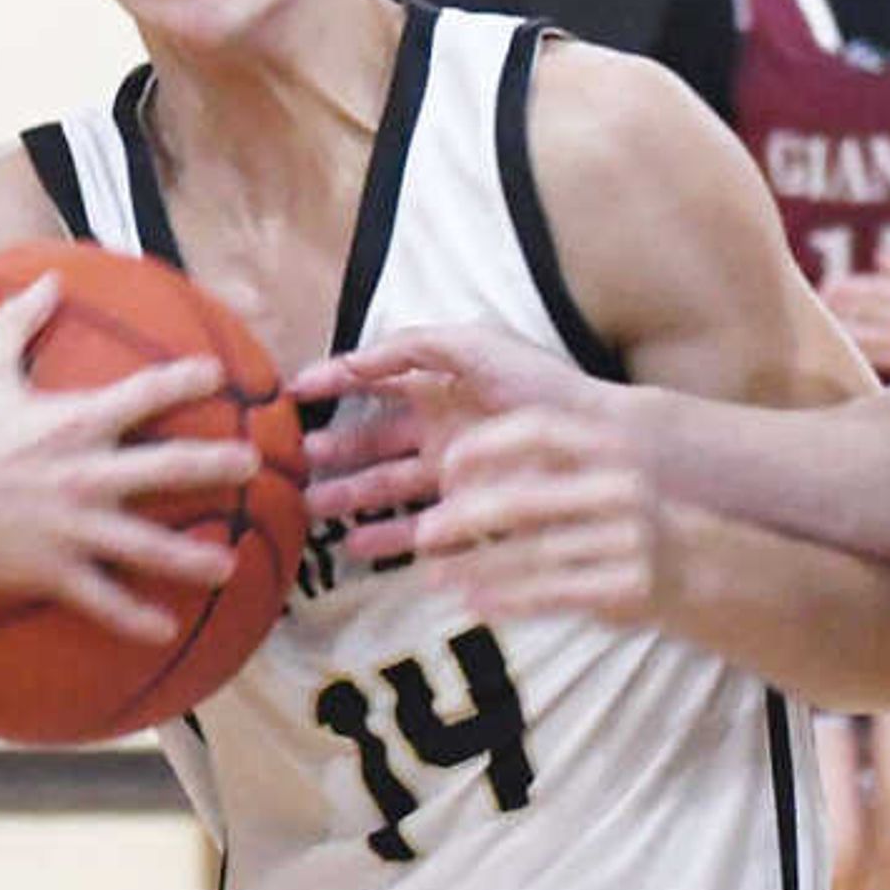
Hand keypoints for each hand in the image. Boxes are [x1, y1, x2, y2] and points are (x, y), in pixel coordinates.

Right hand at [0, 272, 259, 639]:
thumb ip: (21, 320)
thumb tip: (49, 277)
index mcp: (72, 421)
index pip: (146, 394)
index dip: (188, 380)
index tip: (220, 376)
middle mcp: (83, 473)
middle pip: (170, 469)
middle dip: (218, 466)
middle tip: (252, 465)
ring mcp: (71, 527)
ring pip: (149, 547)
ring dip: (194, 557)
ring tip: (228, 564)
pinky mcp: (51, 570)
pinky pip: (105, 600)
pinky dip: (136, 618)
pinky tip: (167, 629)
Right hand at [296, 325, 609, 563]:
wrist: (598, 440)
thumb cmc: (538, 385)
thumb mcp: (472, 344)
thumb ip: (410, 346)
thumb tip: (350, 359)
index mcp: (438, 384)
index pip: (372, 383)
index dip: (333, 385)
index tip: (291, 395)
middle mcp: (439, 429)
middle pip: (370, 441)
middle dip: (331, 452)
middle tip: (293, 462)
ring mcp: (452, 474)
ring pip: (385, 487)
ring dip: (348, 496)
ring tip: (311, 507)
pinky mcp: (469, 512)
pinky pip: (418, 528)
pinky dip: (385, 538)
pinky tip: (355, 545)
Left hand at [401, 407, 683, 629]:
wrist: (712, 567)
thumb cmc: (632, 519)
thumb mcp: (600, 476)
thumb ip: (545, 472)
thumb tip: (458, 479)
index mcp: (609, 449)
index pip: (536, 430)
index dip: (483, 445)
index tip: (445, 470)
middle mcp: (619, 489)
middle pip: (522, 500)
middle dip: (462, 518)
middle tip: (423, 533)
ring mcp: (627, 541)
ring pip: (530, 555)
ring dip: (475, 567)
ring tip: (436, 575)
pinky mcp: (628, 589)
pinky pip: (552, 595)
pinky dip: (507, 601)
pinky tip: (476, 604)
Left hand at [822, 256, 889, 380]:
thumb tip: (879, 257)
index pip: (873, 289)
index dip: (848, 288)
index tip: (826, 287)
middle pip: (868, 311)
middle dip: (841, 308)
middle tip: (818, 306)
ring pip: (870, 336)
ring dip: (845, 331)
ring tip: (826, 327)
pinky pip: (879, 357)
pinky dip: (860, 350)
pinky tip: (844, 345)